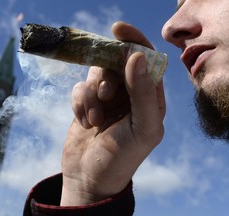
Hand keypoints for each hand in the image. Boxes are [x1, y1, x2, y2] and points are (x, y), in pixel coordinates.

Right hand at [60, 21, 165, 205]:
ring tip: (93, 119)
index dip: (134, 41)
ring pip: (94, 75)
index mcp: (149, 97)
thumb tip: (137, 56)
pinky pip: (79, 88)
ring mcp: (106, 99)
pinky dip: (79, 103)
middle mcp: (129, 94)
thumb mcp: (142, 128)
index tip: (118, 30)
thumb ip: (143, 93)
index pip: (145, 59)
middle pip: (116, 62)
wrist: (91, 178)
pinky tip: (84, 123)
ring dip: (91, 95)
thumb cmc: (122, 157)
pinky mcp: (86, 104)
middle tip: (104, 94)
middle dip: (106, 75)